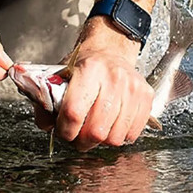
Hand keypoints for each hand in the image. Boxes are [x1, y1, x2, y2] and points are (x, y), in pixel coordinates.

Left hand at [34, 23, 153, 149]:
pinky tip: (110, 125)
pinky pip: (132, 134)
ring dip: (101, 141)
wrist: (110, 50)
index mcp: (89, 70)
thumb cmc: (85, 64)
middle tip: (77, 137)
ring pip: (115, 137)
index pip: (74, 112)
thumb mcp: (61, 75)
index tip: (63, 132)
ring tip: (93, 130)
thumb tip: (46, 125)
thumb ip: (48, 100)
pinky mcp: (146, 97)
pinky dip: (119, 136)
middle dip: (82, 141)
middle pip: (96, 130)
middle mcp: (114, 78)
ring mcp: (132, 88)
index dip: (65, 130)